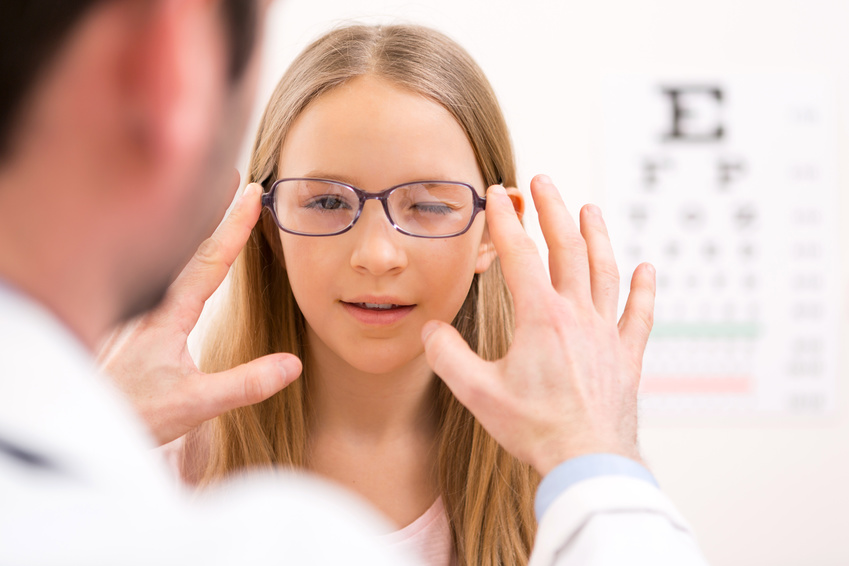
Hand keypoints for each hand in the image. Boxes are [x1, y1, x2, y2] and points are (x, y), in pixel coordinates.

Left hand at [98, 182, 301, 445]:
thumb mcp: (196, 403)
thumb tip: (293, 364)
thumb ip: (245, 383)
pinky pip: (165, 271)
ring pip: (174, 255)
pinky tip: (185, 250)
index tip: (253, 195)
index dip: (234, 226)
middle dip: (216, 209)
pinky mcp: (139, 321)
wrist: (86, 419)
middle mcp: (154, 302)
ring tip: (215, 200)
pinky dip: (182, 248)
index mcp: (169, 312)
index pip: (210, 260)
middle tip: (236, 178)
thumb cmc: (135, 411)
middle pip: (191, 244)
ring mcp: (143, 309)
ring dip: (198, 225)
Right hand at [422, 175, 654, 475]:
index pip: (520, 255)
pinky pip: (639, 314)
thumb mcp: (478, 393)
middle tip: (542, 181)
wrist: (588, 462)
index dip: (505, 221)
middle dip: (552, 210)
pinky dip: (643, 289)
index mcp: (541, 318)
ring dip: (597, 236)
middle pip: (567, 249)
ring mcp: (606, 333)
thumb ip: (448, 356)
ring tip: (590, 209)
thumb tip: (430, 331)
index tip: (496, 194)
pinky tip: (646, 269)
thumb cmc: (535, 429)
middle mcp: (577, 316)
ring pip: (605, 271)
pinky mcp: (626, 356)